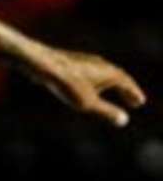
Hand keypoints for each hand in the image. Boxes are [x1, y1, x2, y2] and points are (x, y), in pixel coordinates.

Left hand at [24, 46, 145, 126]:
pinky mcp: (71, 61)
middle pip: (119, 77)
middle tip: (133, 100)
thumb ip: (106, 112)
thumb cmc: (66, 84)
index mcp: (110, 72)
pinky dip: (97, 80)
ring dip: (113, 83)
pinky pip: (91, 71)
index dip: (133, 95)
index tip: (139, 103)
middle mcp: (101, 64)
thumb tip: (123, 120)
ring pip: (105, 73)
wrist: (42, 64)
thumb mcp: (88, 103)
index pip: (127, 84)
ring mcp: (86, 60)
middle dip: (126, 89)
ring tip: (116, 90)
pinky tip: (92, 83)